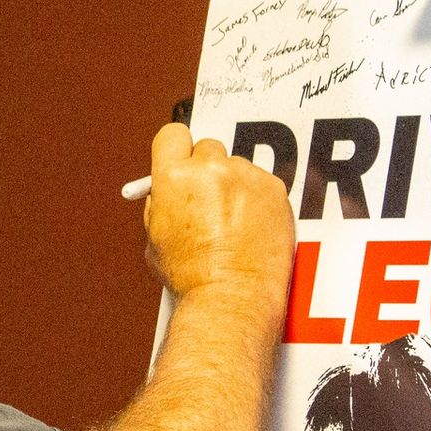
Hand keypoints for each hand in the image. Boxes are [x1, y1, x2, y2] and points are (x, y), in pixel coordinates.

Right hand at [142, 122, 292, 306]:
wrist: (231, 296)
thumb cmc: (193, 277)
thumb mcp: (156, 238)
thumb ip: (160, 205)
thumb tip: (164, 192)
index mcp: (174, 177)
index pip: (173, 135)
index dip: (176, 149)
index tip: (181, 159)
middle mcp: (210, 170)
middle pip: (208, 148)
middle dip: (206, 170)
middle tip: (207, 199)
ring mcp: (246, 177)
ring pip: (237, 168)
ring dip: (234, 186)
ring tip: (232, 223)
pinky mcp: (274, 189)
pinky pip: (262, 184)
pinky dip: (258, 200)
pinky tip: (250, 226)